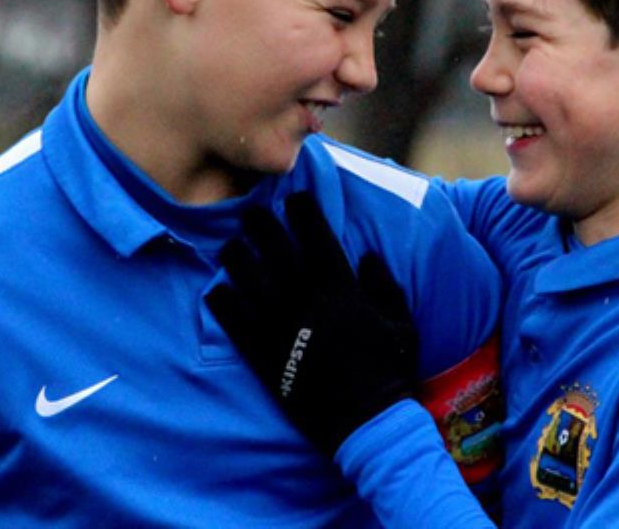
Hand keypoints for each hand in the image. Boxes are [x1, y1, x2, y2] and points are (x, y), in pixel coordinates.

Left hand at [205, 192, 417, 455]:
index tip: (295, 197)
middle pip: (279, 255)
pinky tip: (216, 289)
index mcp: (343, 294)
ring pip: (252, 284)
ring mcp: (284, 332)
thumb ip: (385, 286)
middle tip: (248, 210)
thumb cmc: (390, 371)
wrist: (366, 422)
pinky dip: (225, 305)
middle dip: (263, 228)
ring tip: (229, 245)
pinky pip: (238, 325)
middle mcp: (309, 306)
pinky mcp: (266, 358)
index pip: (320, 242)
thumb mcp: (402, 324)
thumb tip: (367, 255)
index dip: (306, 216)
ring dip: (238, 260)